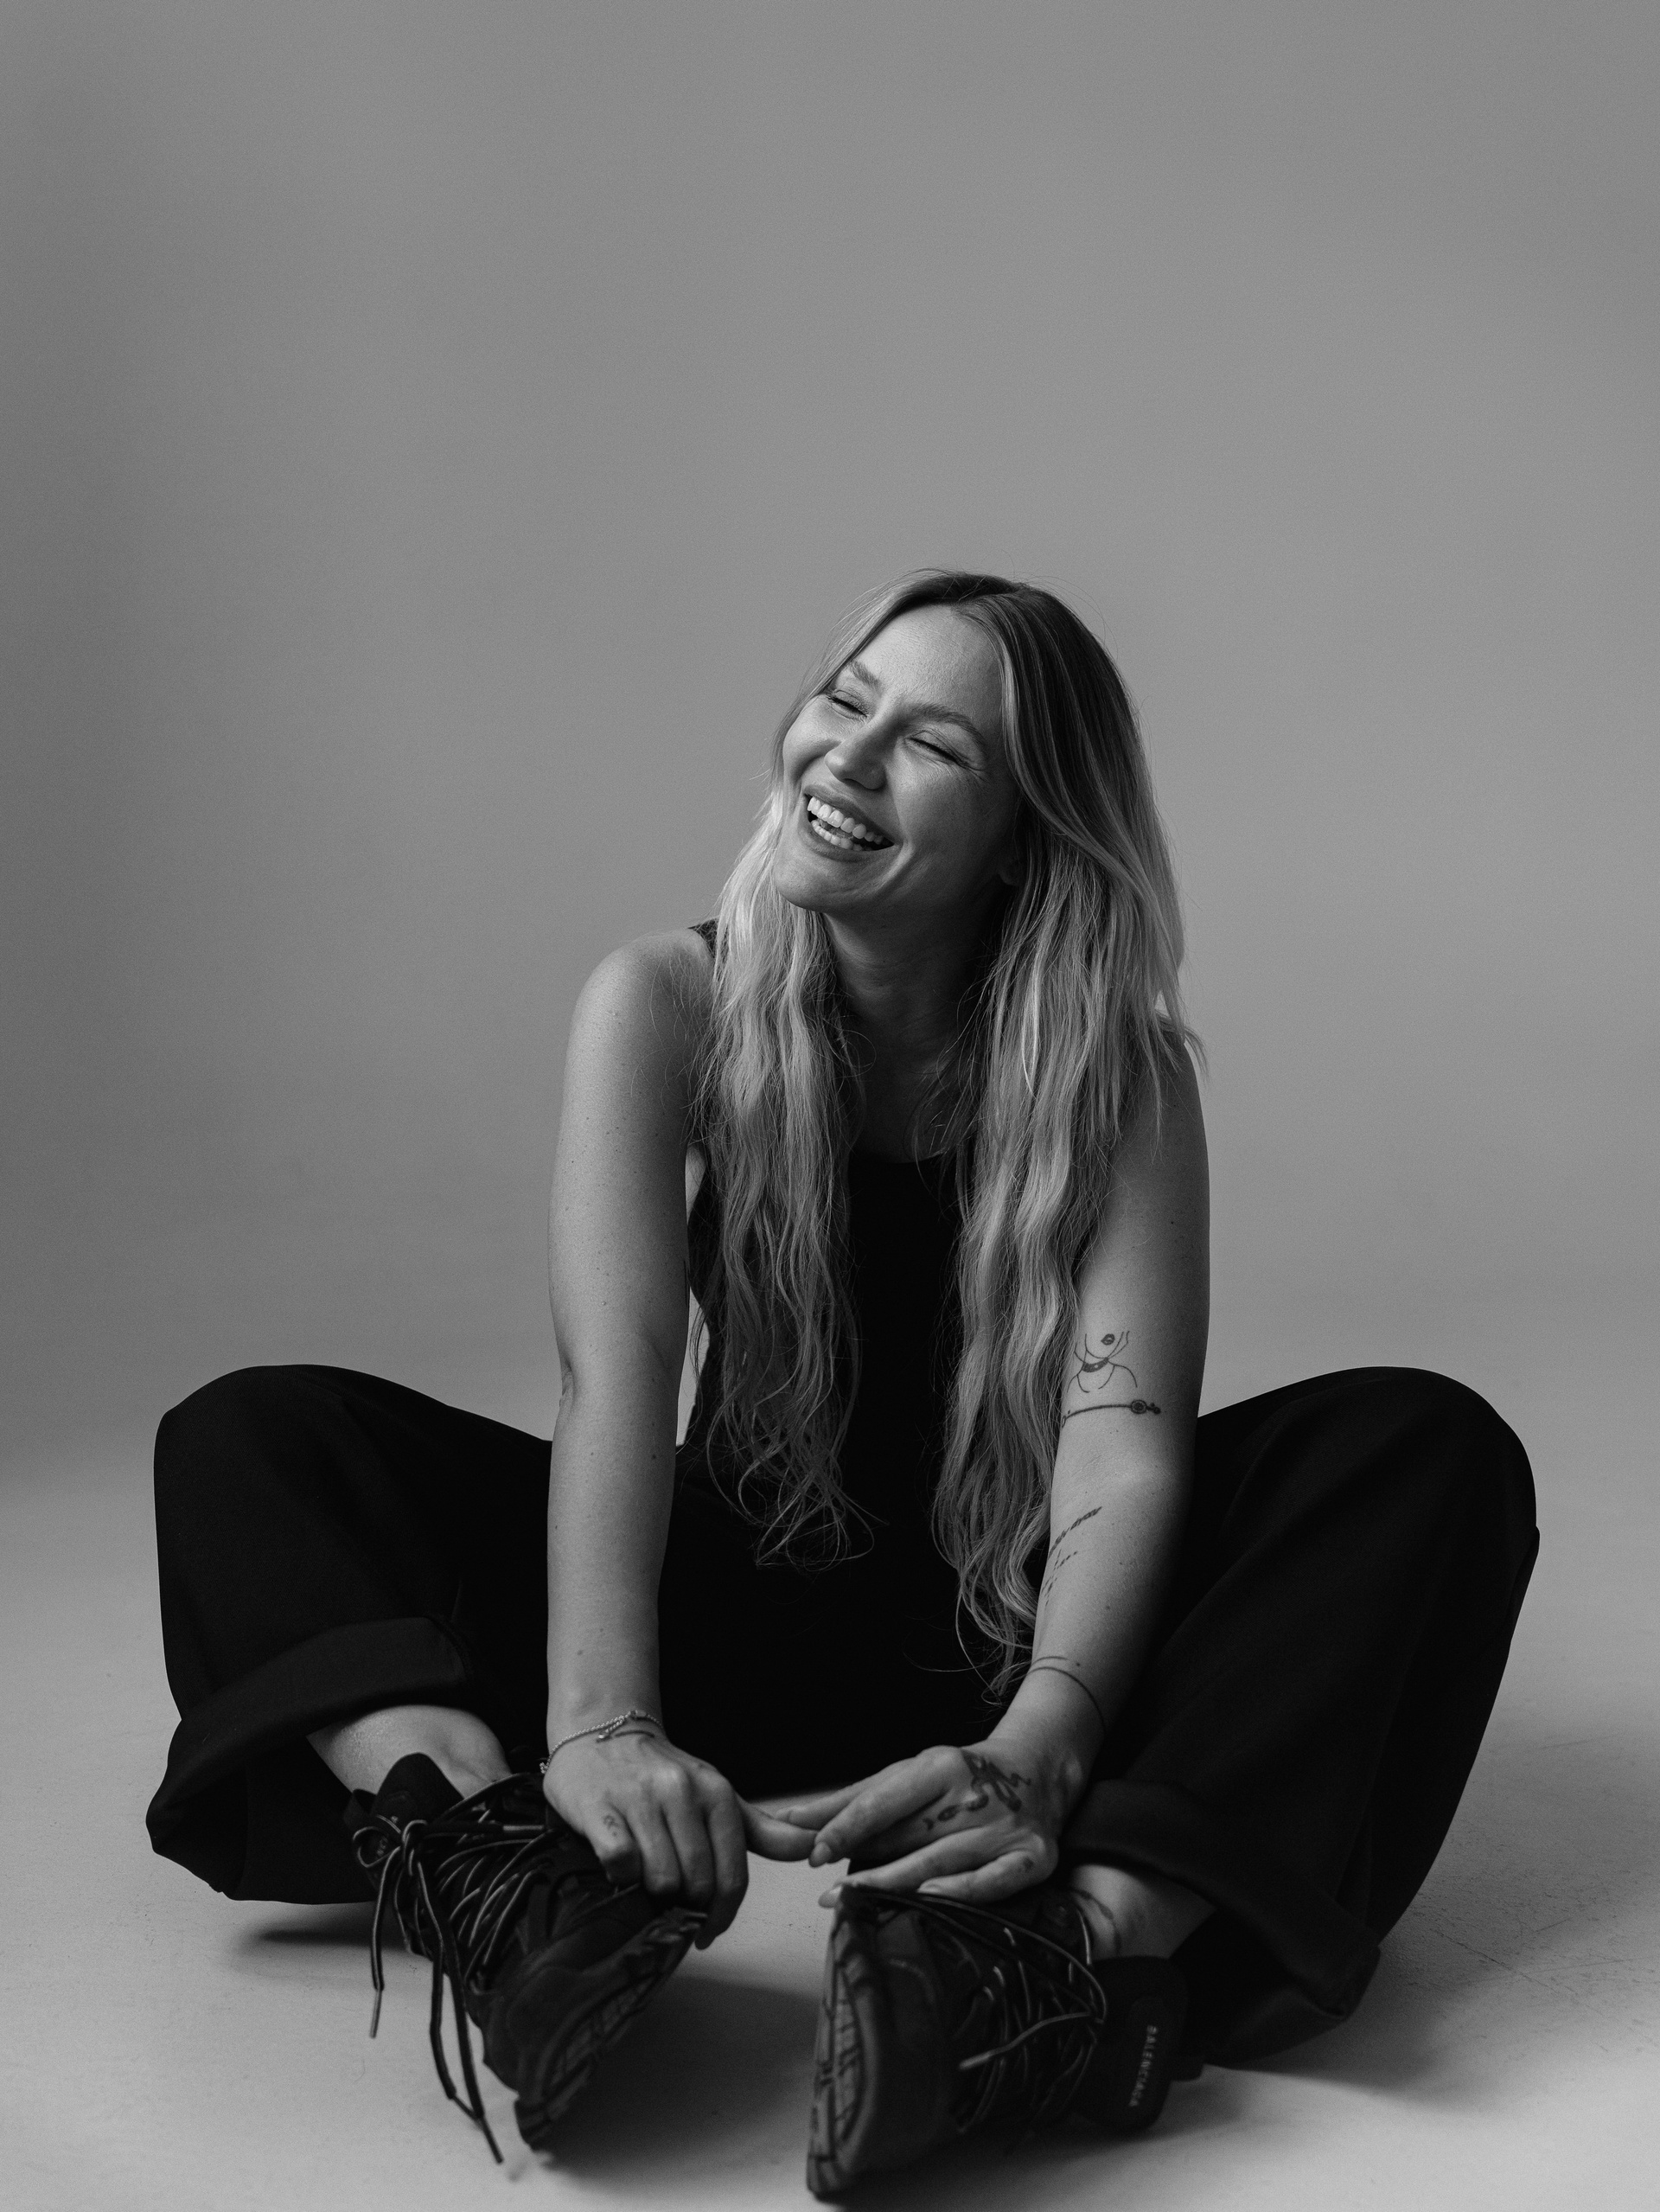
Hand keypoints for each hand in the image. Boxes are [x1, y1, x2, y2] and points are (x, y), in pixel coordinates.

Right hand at [542, 1729, 817, 1947]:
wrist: (603, 1737)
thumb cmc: (666, 1777)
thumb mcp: (718, 1797)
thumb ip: (764, 1830)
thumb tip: (812, 1846)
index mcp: (716, 1793)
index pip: (732, 1876)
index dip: (722, 1915)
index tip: (708, 1932)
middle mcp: (682, 1792)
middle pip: (697, 1884)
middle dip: (686, 1908)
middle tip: (672, 1906)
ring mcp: (640, 1798)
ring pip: (661, 1879)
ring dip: (653, 1894)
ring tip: (646, 1882)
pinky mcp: (599, 1808)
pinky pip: (620, 1864)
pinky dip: (621, 1877)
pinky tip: (620, 1868)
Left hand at [778, 1740, 1069, 1907]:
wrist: (1039, 1768)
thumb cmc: (959, 1776)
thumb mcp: (909, 1774)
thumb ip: (852, 1799)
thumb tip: (789, 1820)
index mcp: (943, 1764)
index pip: (887, 1799)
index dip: (848, 1826)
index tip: (814, 1851)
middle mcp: (975, 1793)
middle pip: (911, 1835)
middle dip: (865, 1863)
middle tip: (826, 1891)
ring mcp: (1007, 1827)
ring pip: (942, 1861)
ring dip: (895, 1884)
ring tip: (854, 1901)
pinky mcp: (1032, 1857)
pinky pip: (994, 1881)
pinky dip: (962, 1892)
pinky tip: (927, 1902)